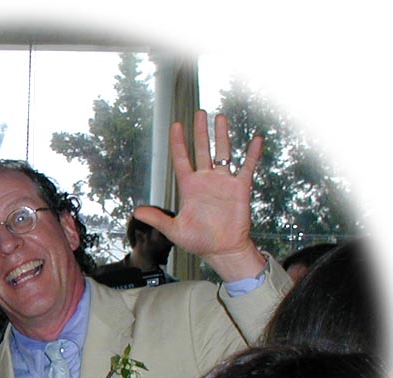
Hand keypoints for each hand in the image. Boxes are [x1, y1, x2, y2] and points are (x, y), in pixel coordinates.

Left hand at [134, 110, 264, 281]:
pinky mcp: (240, 189)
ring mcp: (223, 183)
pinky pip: (247, 167)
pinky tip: (256, 139)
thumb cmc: (199, 241)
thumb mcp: (174, 230)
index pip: (182, 159)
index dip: (178, 143)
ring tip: (220, 117)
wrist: (222, 250)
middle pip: (202, 150)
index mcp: (190, 187)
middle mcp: (206, 181)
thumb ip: (157, 218)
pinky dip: (252, 154)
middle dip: (200, 132)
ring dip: (221, 136)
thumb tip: (136, 212)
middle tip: (199, 113)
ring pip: (222, 153)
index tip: (175, 125)